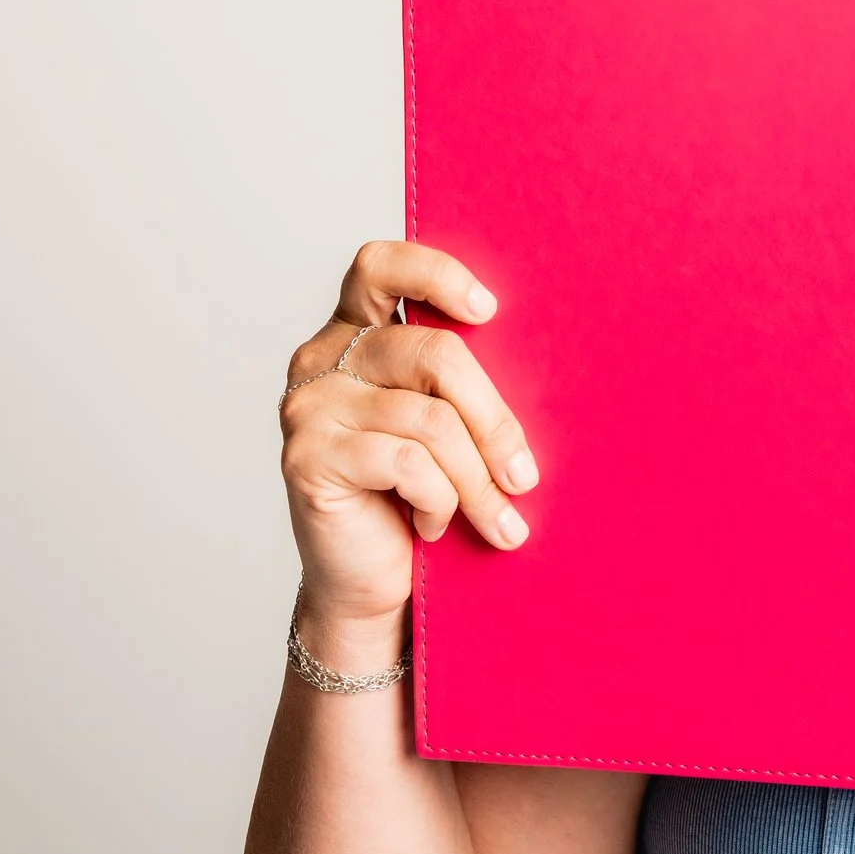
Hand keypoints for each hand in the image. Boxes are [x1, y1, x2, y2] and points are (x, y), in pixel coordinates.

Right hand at [278, 242, 538, 633]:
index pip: (381, 267)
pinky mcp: (307, 456)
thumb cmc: (418, 498)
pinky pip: (405, 461)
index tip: (490, 311)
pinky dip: (438, 500)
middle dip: (495, 420)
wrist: (371, 586)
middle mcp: (322, 358)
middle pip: (434, 353)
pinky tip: (433, 525)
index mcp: (355, 333)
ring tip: (497, 520)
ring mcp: (309, 406)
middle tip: (525, 476)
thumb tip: (547, 354)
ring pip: (430, 419)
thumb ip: (459, 383)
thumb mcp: (447, 428)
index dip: (436, 274)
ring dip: (477, 480)